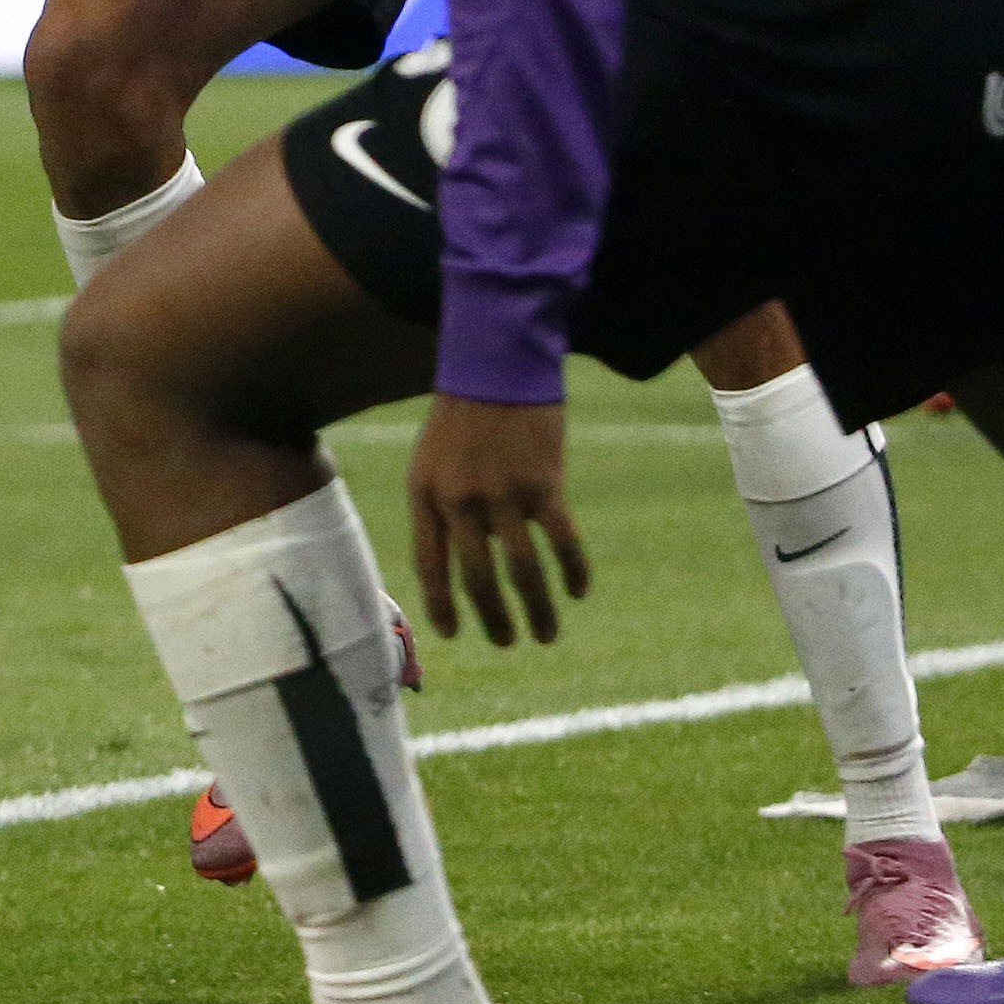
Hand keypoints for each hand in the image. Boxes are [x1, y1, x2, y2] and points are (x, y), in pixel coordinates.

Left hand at [407, 394, 589, 646]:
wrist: (496, 361)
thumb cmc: (463, 413)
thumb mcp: (433, 458)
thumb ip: (445, 506)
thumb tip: (469, 557)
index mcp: (426, 495)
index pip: (430, 565)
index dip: (441, 605)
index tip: (454, 634)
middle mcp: (460, 500)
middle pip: (477, 578)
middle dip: (493, 619)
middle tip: (508, 642)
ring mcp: (502, 494)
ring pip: (522, 571)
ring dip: (537, 610)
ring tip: (545, 635)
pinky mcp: (544, 484)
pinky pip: (561, 543)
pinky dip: (572, 572)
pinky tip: (577, 591)